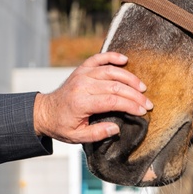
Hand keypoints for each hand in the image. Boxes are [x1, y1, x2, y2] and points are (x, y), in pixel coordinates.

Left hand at [33, 52, 151, 143]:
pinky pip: (98, 59)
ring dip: (129, 78)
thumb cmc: (61, 125)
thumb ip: (97, 133)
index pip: (112, 101)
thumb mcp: (77, 137)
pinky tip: (125, 59)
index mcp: (81, 102)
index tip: (143, 111)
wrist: (44, 112)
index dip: (130, 105)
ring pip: (110, 71)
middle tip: (148, 103)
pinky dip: (112, 56)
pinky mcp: (81, 69)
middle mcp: (82, 85)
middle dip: (135, 95)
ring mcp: (82, 75)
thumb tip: (117, 128)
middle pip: (115, 86)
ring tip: (142, 87)